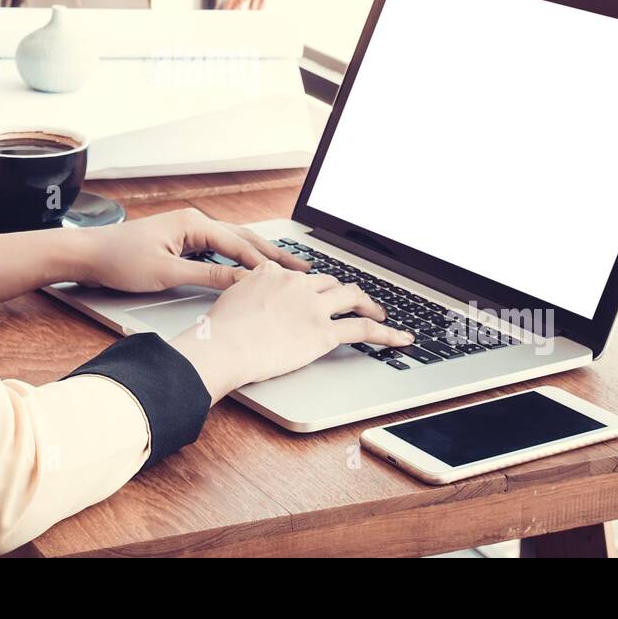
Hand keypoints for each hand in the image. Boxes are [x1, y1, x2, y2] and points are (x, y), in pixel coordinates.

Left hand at [72, 207, 310, 292]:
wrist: (88, 255)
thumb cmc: (120, 260)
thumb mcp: (167, 273)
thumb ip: (208, 278)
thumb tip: (242, 283)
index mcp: (193, 224)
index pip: (239, 245)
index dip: (266, 263)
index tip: (290, 276)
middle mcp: (195, 222)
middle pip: (243, 239)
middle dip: (273, 254)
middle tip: (303, 267)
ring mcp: (189, 230)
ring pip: (233, 243)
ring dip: (259, 256)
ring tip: (286, 267)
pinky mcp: (183, 241)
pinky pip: (219, 249)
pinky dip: (238, 259)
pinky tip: (250, 269)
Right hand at [169, 260, 415, 400]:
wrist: (222, 345)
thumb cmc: (218, 331)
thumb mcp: (230, 299)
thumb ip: (246, 293)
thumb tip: (248, 300)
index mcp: (271, 272)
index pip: (299, 275)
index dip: (313, 286)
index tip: (318, 293)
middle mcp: (296, 284)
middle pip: (330, 282)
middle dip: (345, 291)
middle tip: (354, 301)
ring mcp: (312, 306)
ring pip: (352, 296)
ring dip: (370, 304)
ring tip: (380, 314)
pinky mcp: (322, 332)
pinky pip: (363, 329)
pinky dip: (387, 333)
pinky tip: (399, 339)